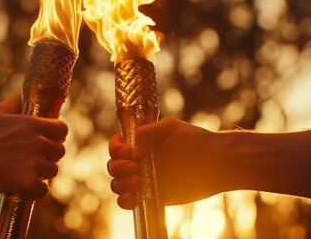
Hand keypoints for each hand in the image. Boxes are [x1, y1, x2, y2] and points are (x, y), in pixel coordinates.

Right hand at [0, 94, 67, 198]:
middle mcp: (38, 142)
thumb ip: (15, 102)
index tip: (49, 141)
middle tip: (36, 160)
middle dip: (49, 156)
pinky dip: (36, 191)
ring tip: (30, 173)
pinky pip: (43, 189)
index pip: (63, 130)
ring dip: (43, 174)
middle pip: (59, 152)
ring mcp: (34, 163)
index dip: (57, 137)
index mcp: (35, 125)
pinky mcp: (27, 182)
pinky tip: (27, 187)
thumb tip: (22, 94)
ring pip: (53, 171)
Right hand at [108, 117, 222, 208]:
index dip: (116, 148)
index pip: (117, 147)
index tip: (127, 149)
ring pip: (117, 184)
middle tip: (136, 168)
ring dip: (121, 183)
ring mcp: (144, 180)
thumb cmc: (196, 141)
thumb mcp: (171, 127)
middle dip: (119, 167)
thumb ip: (147, 132)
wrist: (216, 163)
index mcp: (142, 145)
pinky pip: (129, 201)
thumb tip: (133, 151)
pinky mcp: (151, 196)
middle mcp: (140, 162)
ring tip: (138, 180)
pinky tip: (133, 197)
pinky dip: (124, 201)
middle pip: (114, 166)